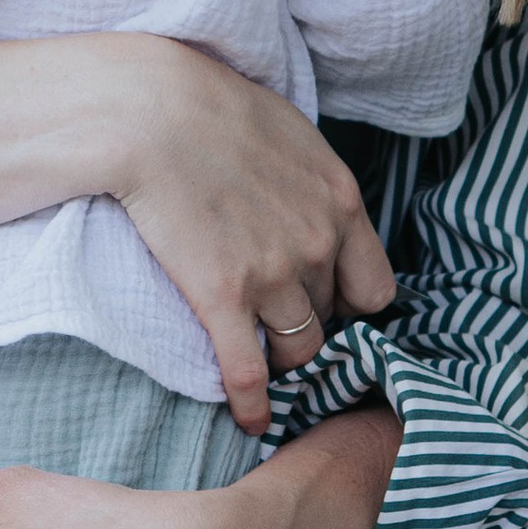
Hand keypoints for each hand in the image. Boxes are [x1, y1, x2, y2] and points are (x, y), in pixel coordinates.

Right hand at [109, 45, 394, 431]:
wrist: (152, 111)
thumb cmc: (214, 107)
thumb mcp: (293, 131)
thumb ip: (314, 178)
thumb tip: (311, 198)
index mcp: (341, 203)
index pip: (374, 288)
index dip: (351, 305)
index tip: (327, 306)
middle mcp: (318, 246)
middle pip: (331, 320)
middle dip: (311, 328)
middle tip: (280, 331)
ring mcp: (273, 276)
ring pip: (297, 351)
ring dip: (282, 362)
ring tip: (265, 368)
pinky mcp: (223, 298)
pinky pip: (248, 372)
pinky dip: (253, 405)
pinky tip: (250, 421)